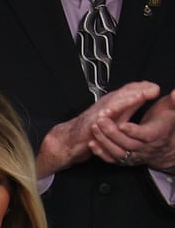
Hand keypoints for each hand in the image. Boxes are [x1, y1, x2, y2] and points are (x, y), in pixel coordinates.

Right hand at [36, 81, 159, 177]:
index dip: (144, 87)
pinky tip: (117, 109)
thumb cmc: (92, 130)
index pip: (130, 90)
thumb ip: (130, 106)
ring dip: (128, 98)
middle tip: (153, 89)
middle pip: (125, 93)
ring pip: (115, 101)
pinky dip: (109, 112)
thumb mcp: (117, 116)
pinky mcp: (92, 122)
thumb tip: (147, 96)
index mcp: (114, 101)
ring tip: (142, 95)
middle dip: (139, 90)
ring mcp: (99, 112)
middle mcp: (107, 104)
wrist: (70, 140)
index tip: (156, 88)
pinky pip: (102, 116)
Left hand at [90, 89, 174, 172]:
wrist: (165, 145)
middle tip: (101, 119)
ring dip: (104, 141)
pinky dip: (101, 153)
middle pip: (127, 144)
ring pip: (118, 152)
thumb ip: (174, 102)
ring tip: (95, 127)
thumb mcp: (171, 110)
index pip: (145, 135)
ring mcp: (134, 156)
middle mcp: (144, 148)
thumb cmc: (166, 124)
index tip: (122, 124)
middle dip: (112, 132)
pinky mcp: (125, 160)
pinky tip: (92, 143)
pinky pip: (112, 159)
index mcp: (156, 135)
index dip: (133, 130)